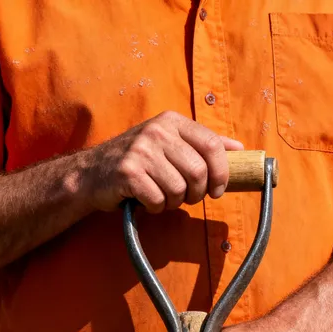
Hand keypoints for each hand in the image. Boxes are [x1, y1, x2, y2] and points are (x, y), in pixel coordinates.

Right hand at [79, 111, 243, 213]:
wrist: (91, 174)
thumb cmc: (137, 163)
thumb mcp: (170, 144)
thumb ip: (203, 145)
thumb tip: (240, 149)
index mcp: (172, 121)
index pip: (212, 145)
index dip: (221, 173)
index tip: (217, 190)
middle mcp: (157, 131)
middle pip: (198, 173)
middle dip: (196, 194)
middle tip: (185, 198)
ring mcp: (141, 151)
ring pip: (179, 190)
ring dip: (173, 203)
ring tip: (160, 197)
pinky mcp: (128, 173)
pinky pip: (158, 201)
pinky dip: (155, 208)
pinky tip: (145, 200)